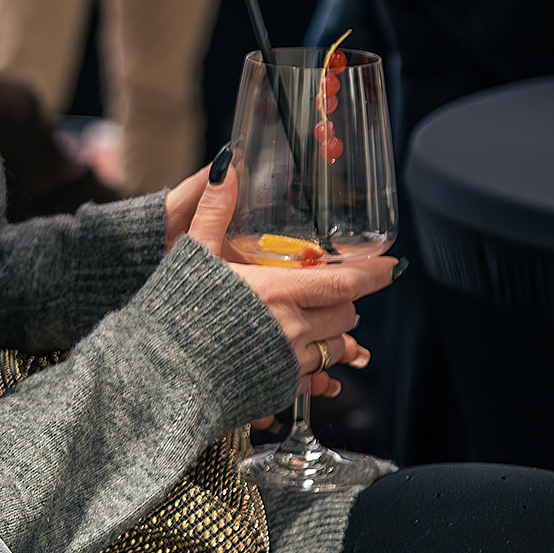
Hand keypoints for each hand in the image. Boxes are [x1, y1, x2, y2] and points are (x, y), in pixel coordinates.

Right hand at [182, 160, 392, 398]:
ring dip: (335, 334)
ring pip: (334, 347)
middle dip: (346, 300)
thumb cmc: (175, 310)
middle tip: (337, 289)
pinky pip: (315, 380)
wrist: (159, 373)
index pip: (346, 283)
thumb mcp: (193, 250)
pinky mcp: (276, 389)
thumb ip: (216, 208)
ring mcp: (286, 362)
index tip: (394, 266)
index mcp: (279, 291)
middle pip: (344, 314)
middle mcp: (292, 328)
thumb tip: (229, 163)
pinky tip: (315, 368)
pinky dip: (321, 371)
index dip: (375, 274)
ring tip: (324, 323)